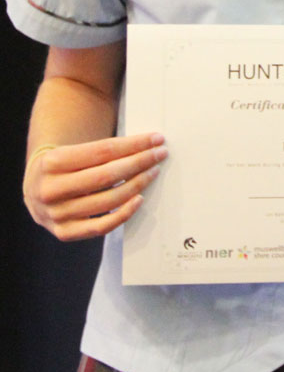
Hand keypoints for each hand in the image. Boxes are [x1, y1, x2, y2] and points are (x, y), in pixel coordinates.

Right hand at [23, 133, 167, 241]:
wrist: (35, 189)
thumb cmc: (63, 165)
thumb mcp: (71, 149)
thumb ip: (103, 148)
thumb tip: (147, 141)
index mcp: (52, 162)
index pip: (103, 151)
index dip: (134, 144)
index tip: (156, 139)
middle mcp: (51, 189)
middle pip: (107, 175)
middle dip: (139, 162)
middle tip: (160, 154)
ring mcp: (57, 214)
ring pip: (108, 201)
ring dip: (137, 185)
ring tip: (153, 172)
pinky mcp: (64, 232)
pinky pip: (101, 227)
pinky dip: (124, 214)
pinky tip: (139, 199)